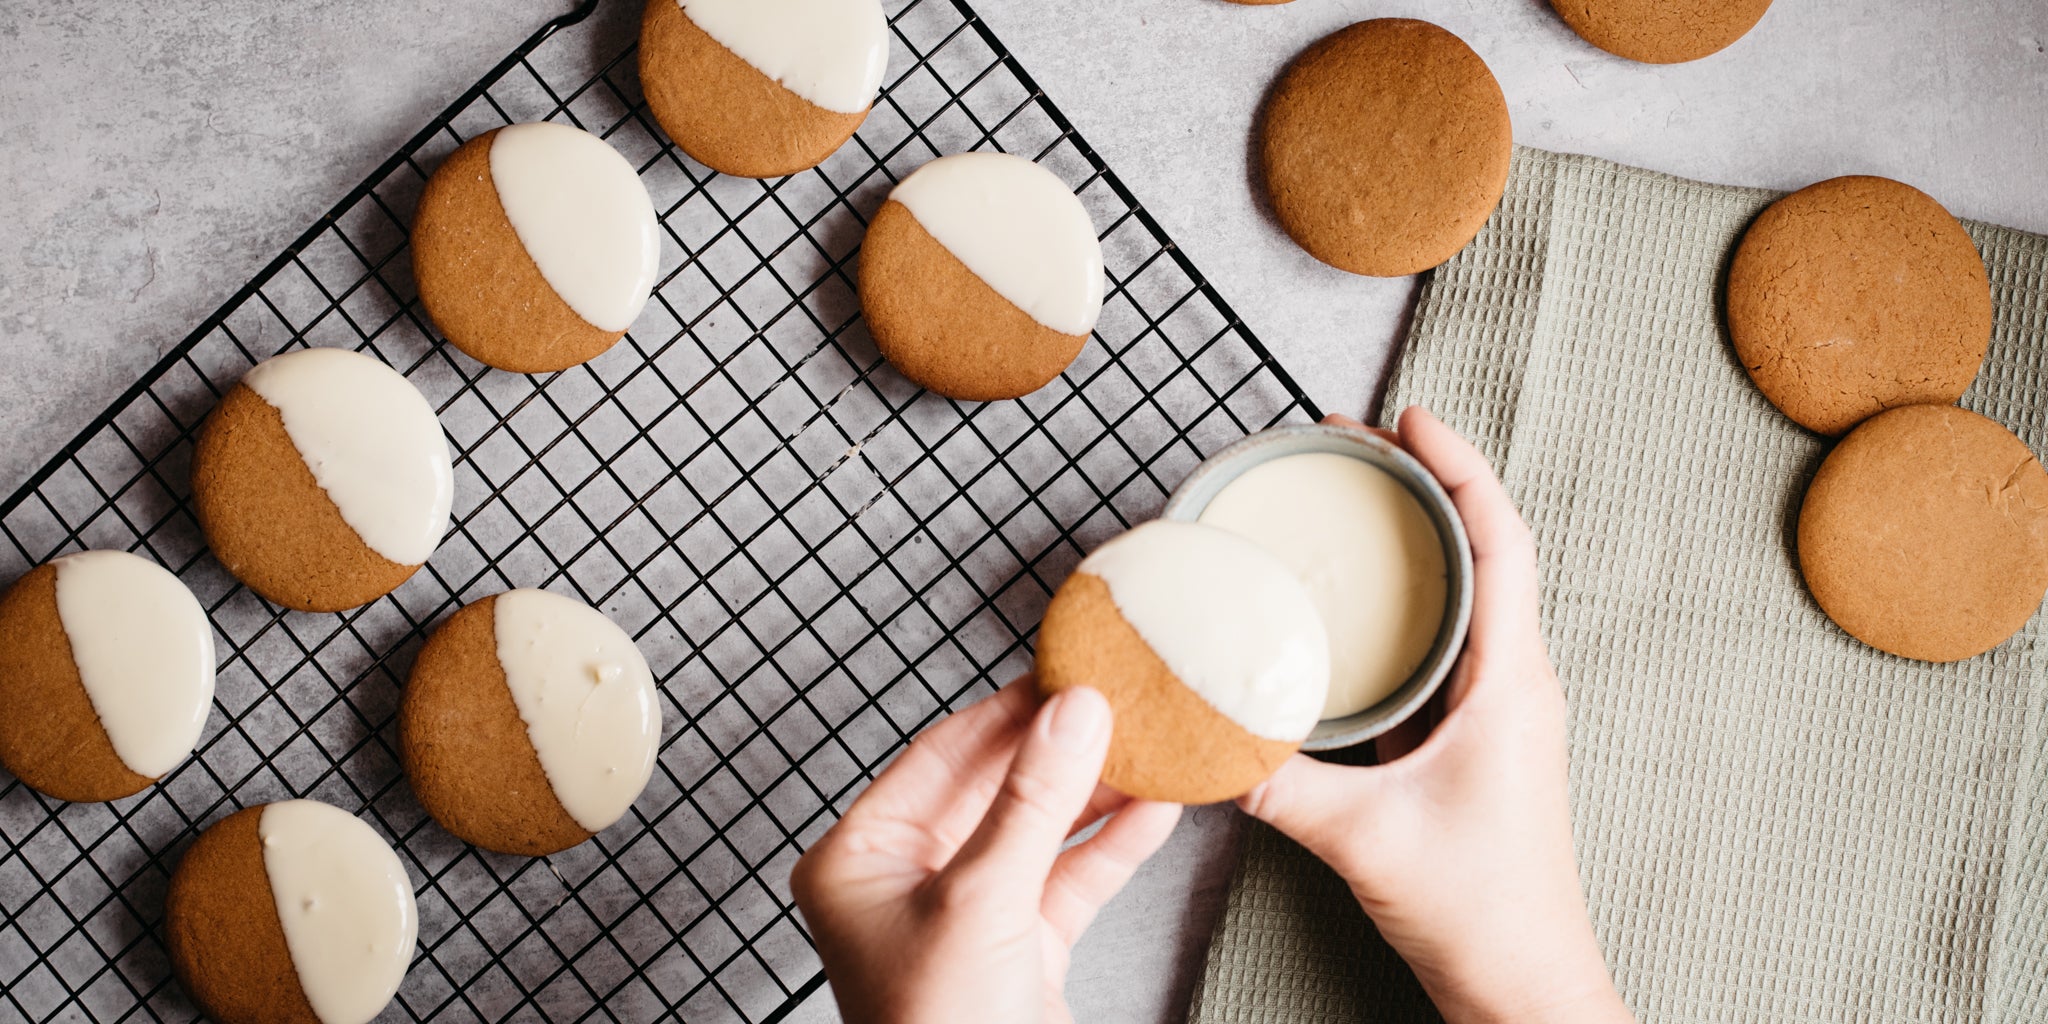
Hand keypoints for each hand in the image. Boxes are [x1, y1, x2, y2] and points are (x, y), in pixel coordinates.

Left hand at [791, 679, 1182, 1023]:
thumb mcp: (982, 901)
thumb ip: (1032, 801)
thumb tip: (1072, 713)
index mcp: (859, 860)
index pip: (940, 757)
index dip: (1007, 711)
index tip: (1065, 671)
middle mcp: (906, 881)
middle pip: (994, 787)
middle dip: (1062, 749)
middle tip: (1119, 698)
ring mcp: (968, 914)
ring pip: (1040, 831)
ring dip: (1098, 793)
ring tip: (1153, 744)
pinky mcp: (1021, 948)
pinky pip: (1069, 879)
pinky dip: (1114, 846)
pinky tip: (1158, 809)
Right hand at [1239, 407, 1632, 1023]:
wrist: (1521, 982)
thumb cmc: (1478, 909)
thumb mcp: (1361, 837)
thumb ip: (1275, 782)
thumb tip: (1202, 734)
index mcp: (1511, 684)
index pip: (1500, 542)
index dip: (1460, 469)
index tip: (1409, 419)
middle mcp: (1515, 684)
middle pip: (1483, 551)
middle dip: (1425, 486)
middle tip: (1357, 446)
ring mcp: (1500, 711)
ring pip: (1468, 596)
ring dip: (1418, 544)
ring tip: (1351, 506)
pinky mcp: (1474, 739)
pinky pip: (1446, 646)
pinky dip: (1404, 607)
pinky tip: (1347, 612)